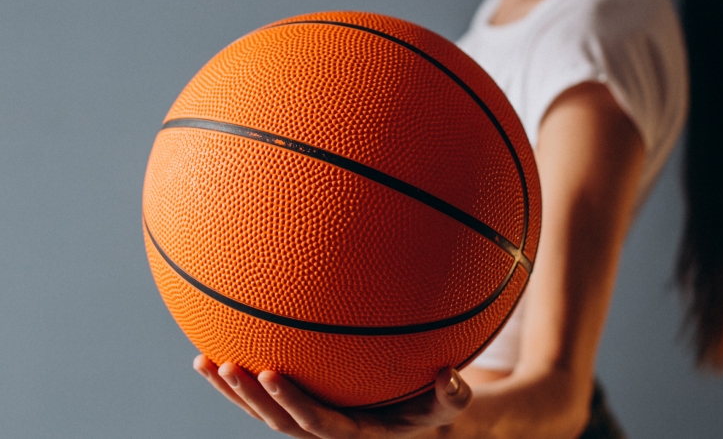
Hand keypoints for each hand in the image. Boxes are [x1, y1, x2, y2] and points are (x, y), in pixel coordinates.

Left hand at [192, 354, 471, 438]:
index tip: (270, 371)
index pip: (316, 421)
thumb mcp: (447, 405)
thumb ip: (454, 396)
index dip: (292, 400)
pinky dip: (237, 383)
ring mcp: (310, 416)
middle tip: (228, 366)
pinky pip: (264, 396)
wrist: (412, 413)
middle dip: (251, 397)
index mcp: (353, 430)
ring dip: (233, 391)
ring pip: (264, 412)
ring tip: (204, 362)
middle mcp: (325, 428)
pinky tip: (209, 355)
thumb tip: (452, 376)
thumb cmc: (429, 405)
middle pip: (279, 420)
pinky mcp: (301, 402)